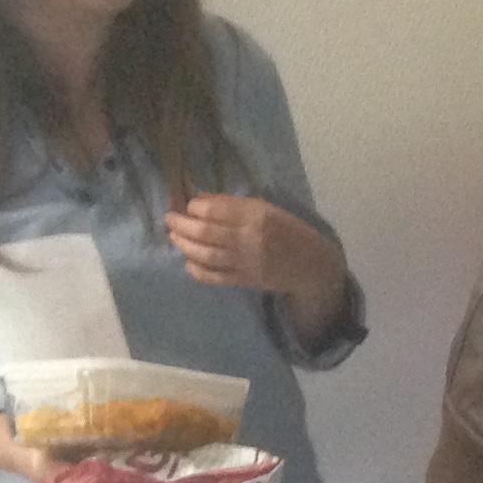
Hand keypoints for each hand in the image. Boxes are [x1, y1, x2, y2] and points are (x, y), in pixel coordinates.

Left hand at [169, 194, 349, 341]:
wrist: (311, 265)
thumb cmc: (289, 231)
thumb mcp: (268, 209)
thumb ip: (235, 206)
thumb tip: (201, 202)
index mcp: (257, 216)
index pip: (214, 209)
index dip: (195, 206)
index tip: (190, 205)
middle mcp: (249, 238)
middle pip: (203, 232)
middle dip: (180, 224)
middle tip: (170, 219)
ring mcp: (245, 262)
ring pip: (203, 254)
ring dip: (183, 245)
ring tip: (175, 237)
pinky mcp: (243, 280)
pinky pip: (212, 276)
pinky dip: (196, 269)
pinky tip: (189, 262)